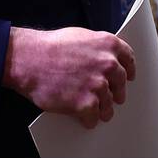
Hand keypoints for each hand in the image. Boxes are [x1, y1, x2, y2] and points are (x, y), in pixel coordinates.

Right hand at [2, 26, 135, 129]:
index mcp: (108, 44)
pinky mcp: (86, 103)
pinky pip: (95, 117)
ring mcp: (98, 84)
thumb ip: (97, 47)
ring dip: (104, 109)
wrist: (29, 60)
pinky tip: (86, 119)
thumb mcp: (80, 36)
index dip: (129, 69)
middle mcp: (108, 64)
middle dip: (117, 92)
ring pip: (109, 103)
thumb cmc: (50, 47)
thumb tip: (105, 58)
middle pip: (121, 83)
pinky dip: (90, 120)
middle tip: (114, 98)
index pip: (128, 59)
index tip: (129, 76)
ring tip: (99, 112)